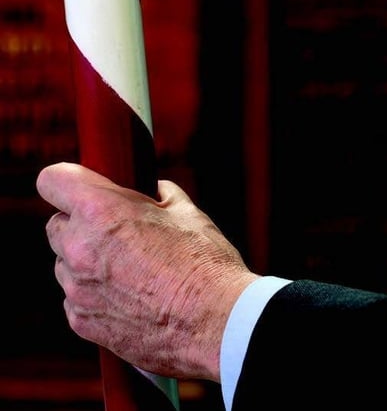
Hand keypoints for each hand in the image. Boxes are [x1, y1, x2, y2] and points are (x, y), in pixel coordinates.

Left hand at [36, 162, 258, 381]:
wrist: (217, 321)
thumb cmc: (204, 263)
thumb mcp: (185, 211)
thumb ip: (156, 196)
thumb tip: (150, 192)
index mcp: (102, 211)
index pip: (52, 179)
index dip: (69, 179)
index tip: (83, 185)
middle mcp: (80, 248)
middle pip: (56, 224)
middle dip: (81, 222)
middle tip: (117, 229)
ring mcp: (77, 290)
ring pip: (65, 263)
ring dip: (86, 260)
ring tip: (130, 267)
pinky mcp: (82, 323)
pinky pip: (75, 299)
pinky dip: (95, 293)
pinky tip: (131, 295)